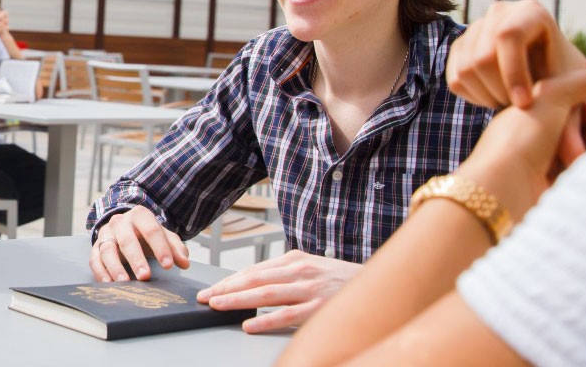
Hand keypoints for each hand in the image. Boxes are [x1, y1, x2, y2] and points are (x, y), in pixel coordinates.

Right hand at [90, 206, 190, 281]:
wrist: (124, 227)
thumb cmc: (146, 234)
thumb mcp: (164, 236)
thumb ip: (175, 248)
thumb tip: (184, 263)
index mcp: (140, 215)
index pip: (151, 230)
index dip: (160, 248)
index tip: (168, 265)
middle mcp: (120, 222)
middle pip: (127, 240)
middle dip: (136, 259)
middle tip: (145, 276)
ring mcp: (106, 234)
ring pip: (107, 250)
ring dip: (115, 268)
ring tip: (125, 283)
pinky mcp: (95, 247)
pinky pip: (95, 260)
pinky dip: (100, 273)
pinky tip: (109, 285)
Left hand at [195, 250, 360, 332]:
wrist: (380, 286)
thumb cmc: (342, 281)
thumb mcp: (313, 269)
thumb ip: (287, 274)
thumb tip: (256, 284)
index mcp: (296, 260)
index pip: (255, 270)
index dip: (230, 280)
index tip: (211, 288)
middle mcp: (300, 270)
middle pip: (255, 279)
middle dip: (226, 287)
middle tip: (205, 297)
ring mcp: (310, 289)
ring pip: (266, 293)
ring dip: (238, 300)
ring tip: (218, 305)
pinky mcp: (320, 307)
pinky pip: (287, 315)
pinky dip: (266, 320)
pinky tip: (249, 324)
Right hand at [448, 0, 585, 109]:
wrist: (548, 81)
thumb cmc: (569, 85)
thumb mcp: (578, 91)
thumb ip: (583, 112)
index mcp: (533, 10)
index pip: (509, 36)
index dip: (513, 73)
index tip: (524, 106)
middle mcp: (501, 10)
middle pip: (482, 55)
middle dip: (500, 90)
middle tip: (519, 109)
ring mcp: (477, 26)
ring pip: (466, 68)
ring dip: (487, 96)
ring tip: (511, 104)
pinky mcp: (460, 45)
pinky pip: (456, 77)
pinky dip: (474, 97)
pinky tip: (496, 100)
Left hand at [458, 66, 585, 215]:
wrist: (506, 189)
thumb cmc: (521, 138)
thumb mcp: (550, 97)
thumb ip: (583, 81)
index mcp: (525, 113)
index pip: (563, 103)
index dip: (583, 102)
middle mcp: (532, 136)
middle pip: (575, 125)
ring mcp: (541, 162)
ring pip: (581, 147)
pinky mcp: (553, 185)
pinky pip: (580, 169)